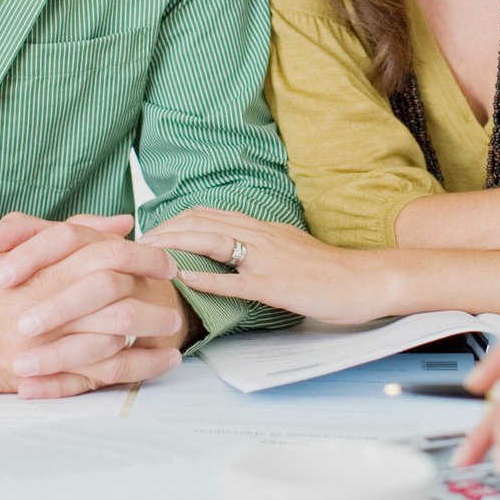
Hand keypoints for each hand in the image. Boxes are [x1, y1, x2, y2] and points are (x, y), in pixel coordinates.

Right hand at [0, 213, 183, 396]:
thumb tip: (120, 224)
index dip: (143, 257)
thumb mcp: (19, 252)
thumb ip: (72, 234)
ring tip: (175, 334)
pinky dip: (132, 370)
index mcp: (42, 267)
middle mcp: (43, 303)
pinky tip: (156, 365)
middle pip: (115, 296)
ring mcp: (40, 343)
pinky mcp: (37, 376)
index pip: (105, 254)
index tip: (165, 260)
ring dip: (150, 336)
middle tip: (176, 299)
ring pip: (110, 339)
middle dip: (153, 297)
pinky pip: (94, 376)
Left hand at [146, 208, 396, 325]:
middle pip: (201, 222)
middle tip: (135, 243)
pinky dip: (205, 278)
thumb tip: (231, 256)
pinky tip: (182, 279)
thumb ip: (260, 248)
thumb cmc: (329, 271)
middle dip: (164, 230)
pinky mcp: (274, 285)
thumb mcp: (289, 249)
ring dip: (175, 245)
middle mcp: (260, 235)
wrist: (364, 280)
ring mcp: (266, 259)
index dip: (175, 220)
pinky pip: (234, 280)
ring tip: (147, 254)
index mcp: (262, 227)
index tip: (150, 230)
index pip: (208, 215)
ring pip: (211, 241)